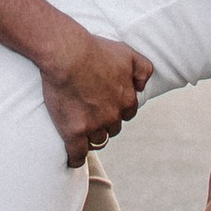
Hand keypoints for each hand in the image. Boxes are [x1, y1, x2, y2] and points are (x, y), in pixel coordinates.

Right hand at [41, 25, 152, 167]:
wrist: (67, 54)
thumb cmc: (95, 50)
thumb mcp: (127, 53)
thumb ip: (142, 70)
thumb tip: (143, 87)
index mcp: (127, 99)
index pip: (127, 114)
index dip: (117, 110)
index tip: (106, 106)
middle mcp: (113, 116)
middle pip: (113, 128)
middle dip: (105, 123)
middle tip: (91, 114)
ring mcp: (94, 126)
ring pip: (97, 141)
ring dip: (91, 137)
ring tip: (80, 131)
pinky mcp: (74, 132)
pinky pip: (77, 154)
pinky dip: (76, 158)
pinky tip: (73, 159)